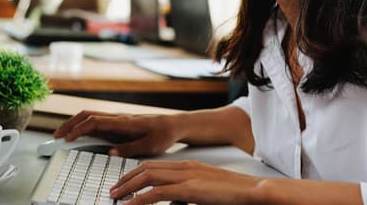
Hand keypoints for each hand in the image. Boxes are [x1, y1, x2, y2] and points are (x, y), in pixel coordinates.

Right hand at [53, 111, 179, 156]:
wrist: (173, 125)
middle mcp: (117, 118)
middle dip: (69, 124)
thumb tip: (110, 152)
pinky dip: (83, 124)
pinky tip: (79, 133)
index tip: (67, 138)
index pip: (94, 122)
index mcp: (123, 123)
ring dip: (74, 123)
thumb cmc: (163, 135)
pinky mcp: (118, 122)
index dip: (78, 129)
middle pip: (87, 115)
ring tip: (62, 133)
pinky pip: (96, 120)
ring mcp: (117, 119)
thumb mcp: (149, 146)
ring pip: (90, 116)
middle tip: (56, 135)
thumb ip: (129, 149)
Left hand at [110, 160, 264, 204]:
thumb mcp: (205, 191)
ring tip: (116, 196)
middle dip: (126, 178)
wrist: (253, 190)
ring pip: (147, 177)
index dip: (135, 172)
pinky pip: (157, 193)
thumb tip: (175, 202)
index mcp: (187, 166)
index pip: (154, 165)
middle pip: (146, 168)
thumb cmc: (233, 194)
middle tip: (113, 190)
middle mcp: (184, 167)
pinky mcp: (189, 189)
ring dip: (128, 187)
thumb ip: (188, 194)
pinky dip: (140, 199)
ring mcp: (185, 176)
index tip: (124, 182)